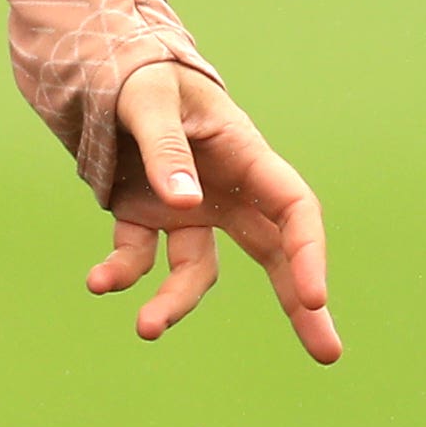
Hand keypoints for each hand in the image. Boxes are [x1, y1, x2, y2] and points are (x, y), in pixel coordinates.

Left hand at [87, 60, 340, 363]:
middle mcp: (224, 190)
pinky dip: (120, 272)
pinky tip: (98, 282)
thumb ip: (166, 147)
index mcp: (244, 154)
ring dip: (174, 304)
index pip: (293, 208)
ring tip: (145, 329)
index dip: (308, 253)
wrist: (106, 71)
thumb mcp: (150, 99)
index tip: (314, 297)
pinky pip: (139, 256)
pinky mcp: (145, 218)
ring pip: (196, 270)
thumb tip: (186, 205)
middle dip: (300, 305)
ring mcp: (187, 209)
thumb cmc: (142, 75)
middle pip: (274, 253)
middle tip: (328, 355)